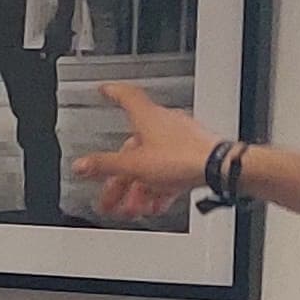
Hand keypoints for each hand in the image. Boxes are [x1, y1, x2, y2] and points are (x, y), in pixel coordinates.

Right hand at [73, 83, 219, 219]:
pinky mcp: (193, 156)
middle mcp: (164, 124)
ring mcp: (180, 140)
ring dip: (138, 188)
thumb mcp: (133, 166)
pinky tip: (154, 205)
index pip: (126, 96)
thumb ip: (105, 165)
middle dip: (119, 175)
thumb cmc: (182, 158)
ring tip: (131, 208)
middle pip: (133, 147)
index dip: (113, 92)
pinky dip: (158, 188)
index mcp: (148, 117)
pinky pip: (169, 171)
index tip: (104, 90)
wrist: (218, 170)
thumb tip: (81, 165)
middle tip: (107, 195)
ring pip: (151, 164)